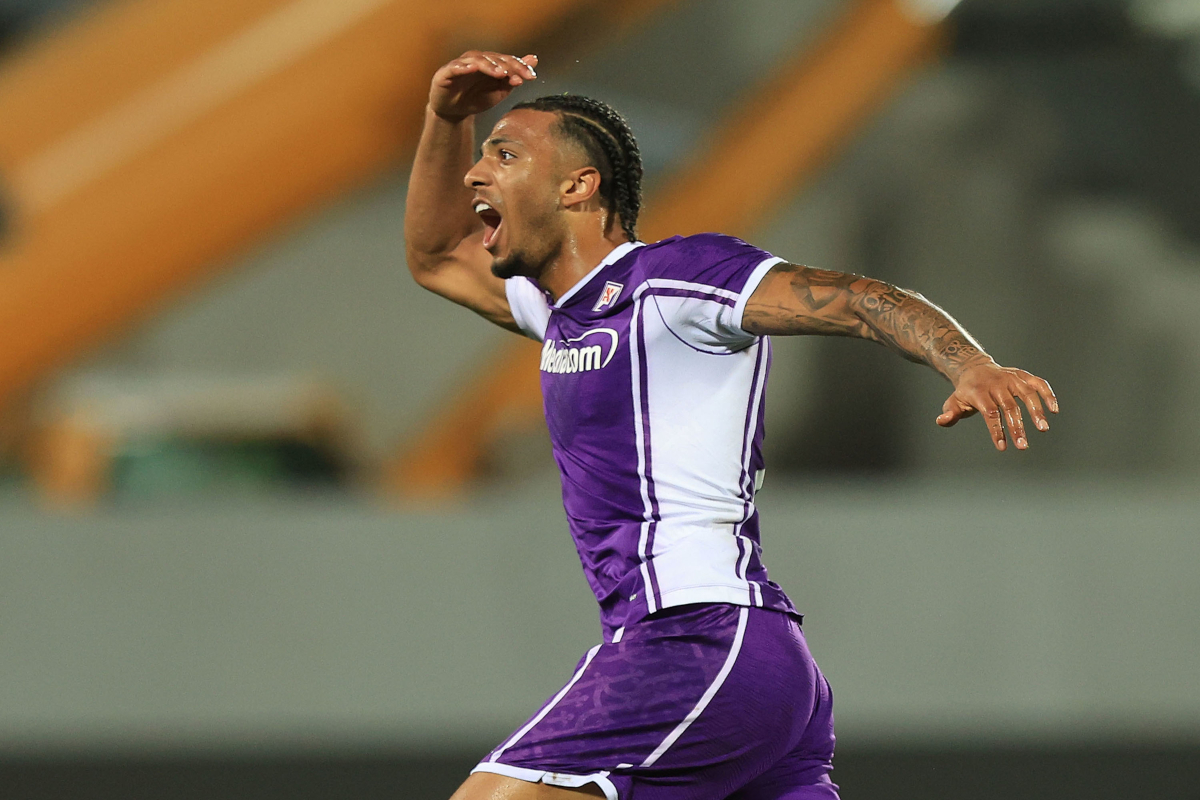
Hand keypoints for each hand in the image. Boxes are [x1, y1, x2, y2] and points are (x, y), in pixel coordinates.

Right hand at [429, 51, 537, 120]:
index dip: (519, 67)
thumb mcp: (498, 91)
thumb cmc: (475, 98)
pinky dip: (464, 67)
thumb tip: (533, 59)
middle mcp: (476, 60)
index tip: (531, 77)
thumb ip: (514, 77)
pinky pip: (455, 67)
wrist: (453, 112)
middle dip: (508, 67)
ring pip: (477, 60)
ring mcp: (461, 64)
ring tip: (500, 73)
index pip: (507, 61)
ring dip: (490, 66)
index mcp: (490, 63)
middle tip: (518, 77)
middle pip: (494, 58)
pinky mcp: (446, 72)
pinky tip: (473, 68)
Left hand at [936, 362, 1057, 450]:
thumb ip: (950, 412)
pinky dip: (1047, 394)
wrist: (974, 368)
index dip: (996, 430)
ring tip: (1043, 429)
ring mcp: (1011, 378)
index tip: (1003, 447)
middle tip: (1023, 446)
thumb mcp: (954, 401)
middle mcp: (997, 383)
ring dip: (1036, 411)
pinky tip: (1054, 410)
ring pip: (1027, 394)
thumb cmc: (966, 392)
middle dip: (1017, 427)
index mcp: (979, 391)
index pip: (990, 412)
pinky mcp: (1023, 375)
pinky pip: (1038, 383)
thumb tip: (942, 420)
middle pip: (1009, 406)